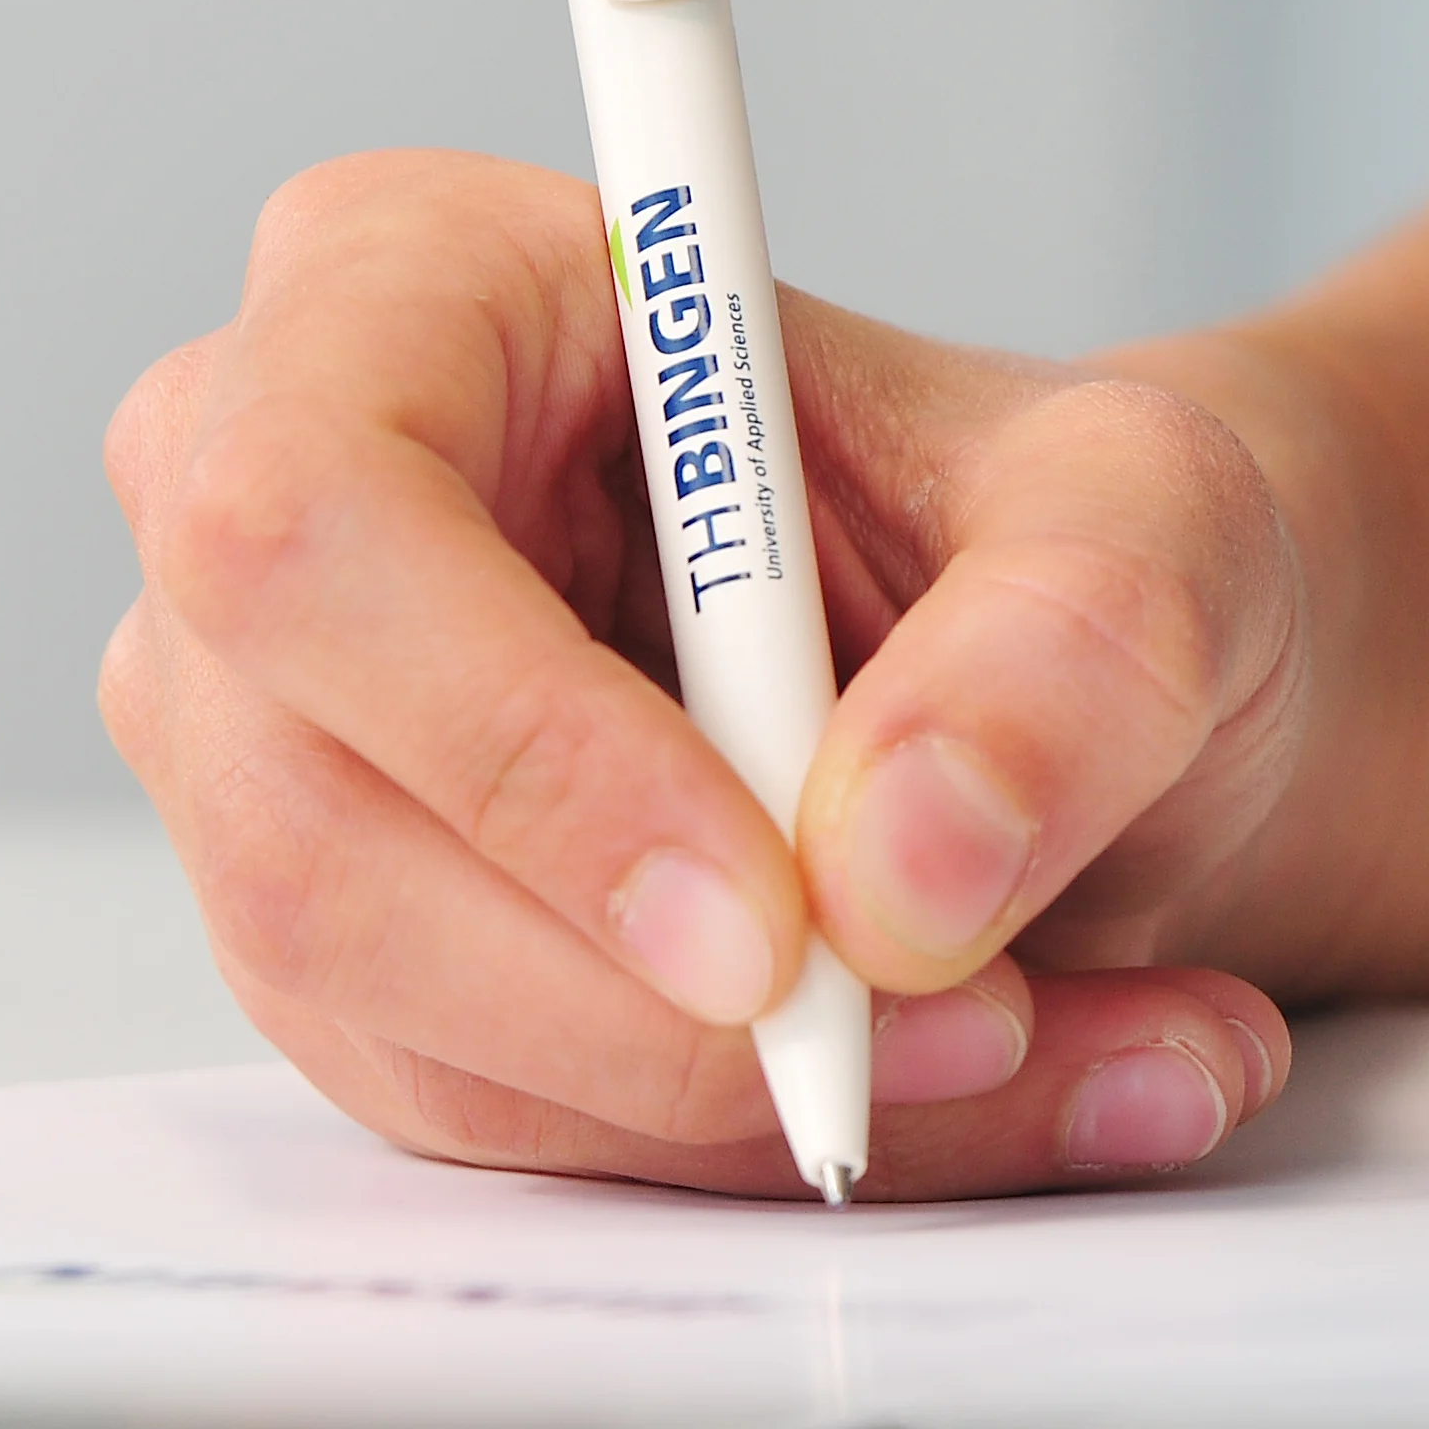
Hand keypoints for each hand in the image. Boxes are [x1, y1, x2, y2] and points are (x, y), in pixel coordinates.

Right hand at [102, 151, 1323, 1196]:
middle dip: (653, 1002)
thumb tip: (897, 867)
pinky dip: (753, 1144)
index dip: (513, 744)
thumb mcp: (1157, 516)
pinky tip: (986, 1083)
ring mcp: (271, 762)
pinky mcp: (347, 961)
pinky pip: (494, 1122)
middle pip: (316, 829)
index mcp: (397, 284)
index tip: (769, 920)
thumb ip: (1073, 644)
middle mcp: (276, 526)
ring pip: (406, 1019)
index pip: (313, 519)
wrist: (1071, 695)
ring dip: (750, 1098)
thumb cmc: (1053, 532)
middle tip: (966, 1026)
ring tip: (1065, 1046)